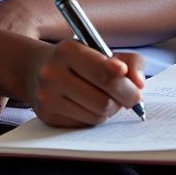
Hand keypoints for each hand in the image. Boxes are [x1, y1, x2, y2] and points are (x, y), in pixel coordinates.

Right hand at [26, 40, 144, 126]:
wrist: (36, 68)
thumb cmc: (78, 60)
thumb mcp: (100, 50)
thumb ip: (128, 61)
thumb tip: (139, 83)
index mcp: (67, 50)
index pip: (103, 72)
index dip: (125, 83)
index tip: (137, 86)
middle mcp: (52, 73)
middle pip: (104, 100)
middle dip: (125, 100)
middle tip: (131, 96)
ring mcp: (47, 96)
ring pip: (97, 115)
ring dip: (110, 109)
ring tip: (105, 96)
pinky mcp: (47, 116)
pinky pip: (85, 124)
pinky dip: (95, 117)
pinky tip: (89, 105)